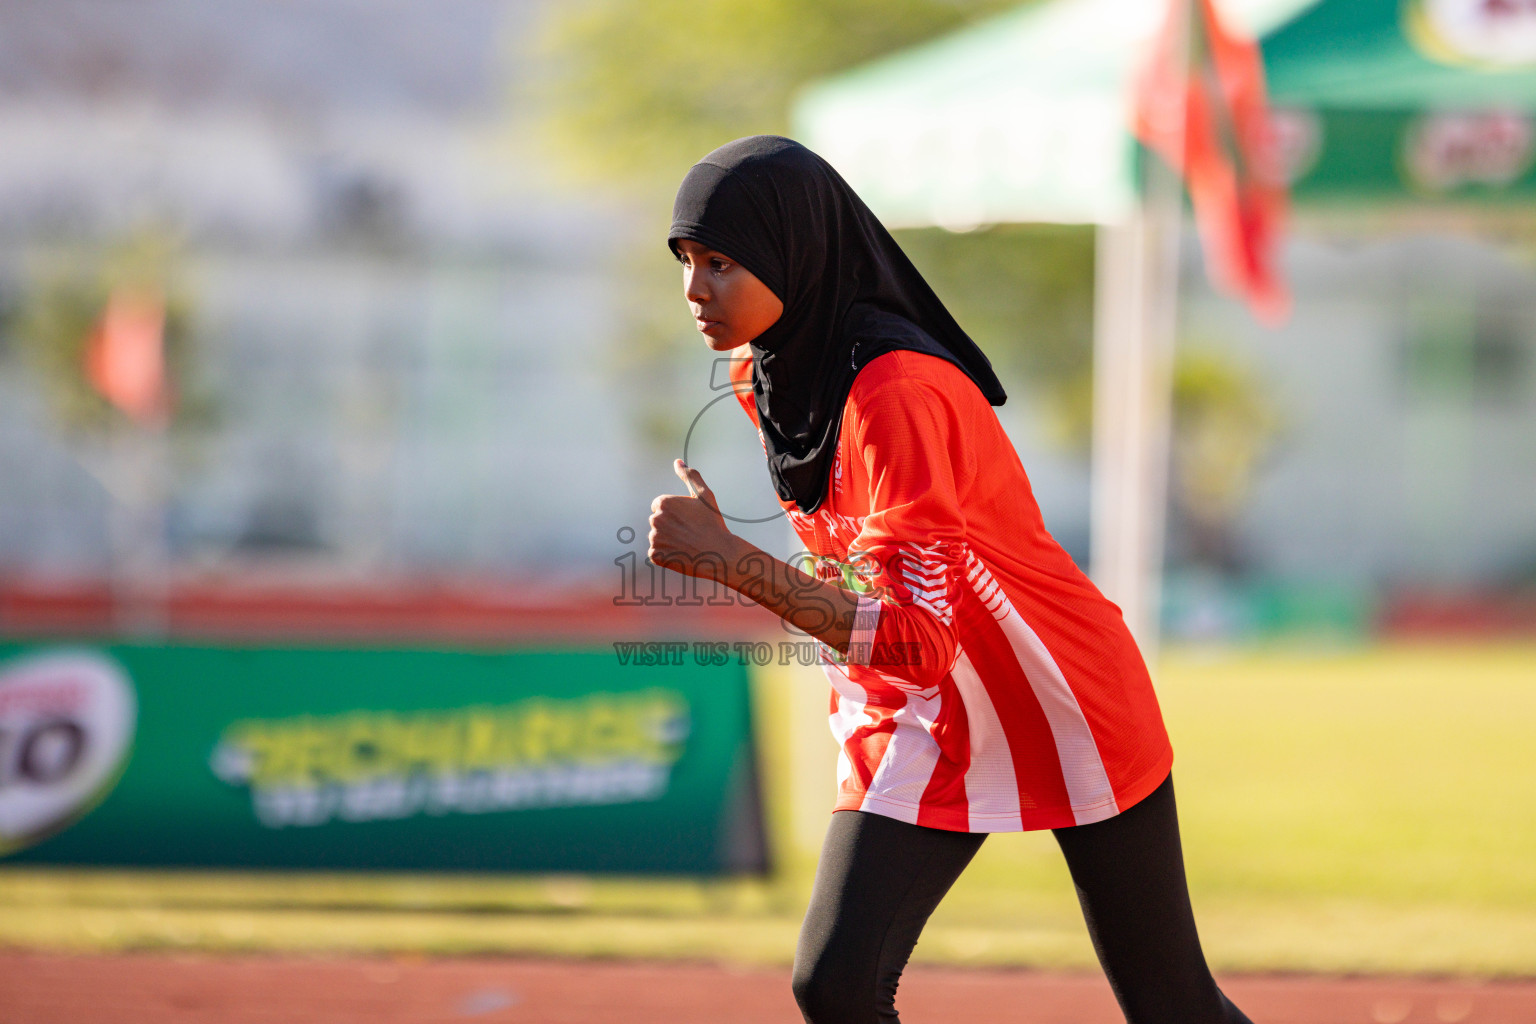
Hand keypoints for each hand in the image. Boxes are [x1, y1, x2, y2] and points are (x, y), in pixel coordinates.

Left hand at [648, 460, 741, 580]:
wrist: (719, 553)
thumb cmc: (713, 523)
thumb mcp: (704, 495)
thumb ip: (690, 476)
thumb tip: (677, 462)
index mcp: (663, 503)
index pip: (659, 506)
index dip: (675, 513)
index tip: (689, 519)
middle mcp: (655, 519)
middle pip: (658, 521)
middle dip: (670, 526)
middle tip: (690, 532)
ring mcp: (654, 538)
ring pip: (658, 537)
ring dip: (669, 541)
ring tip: (687, 544)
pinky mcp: (655, 555)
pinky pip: (656, 553)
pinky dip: (667, 555)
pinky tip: (681, 554)